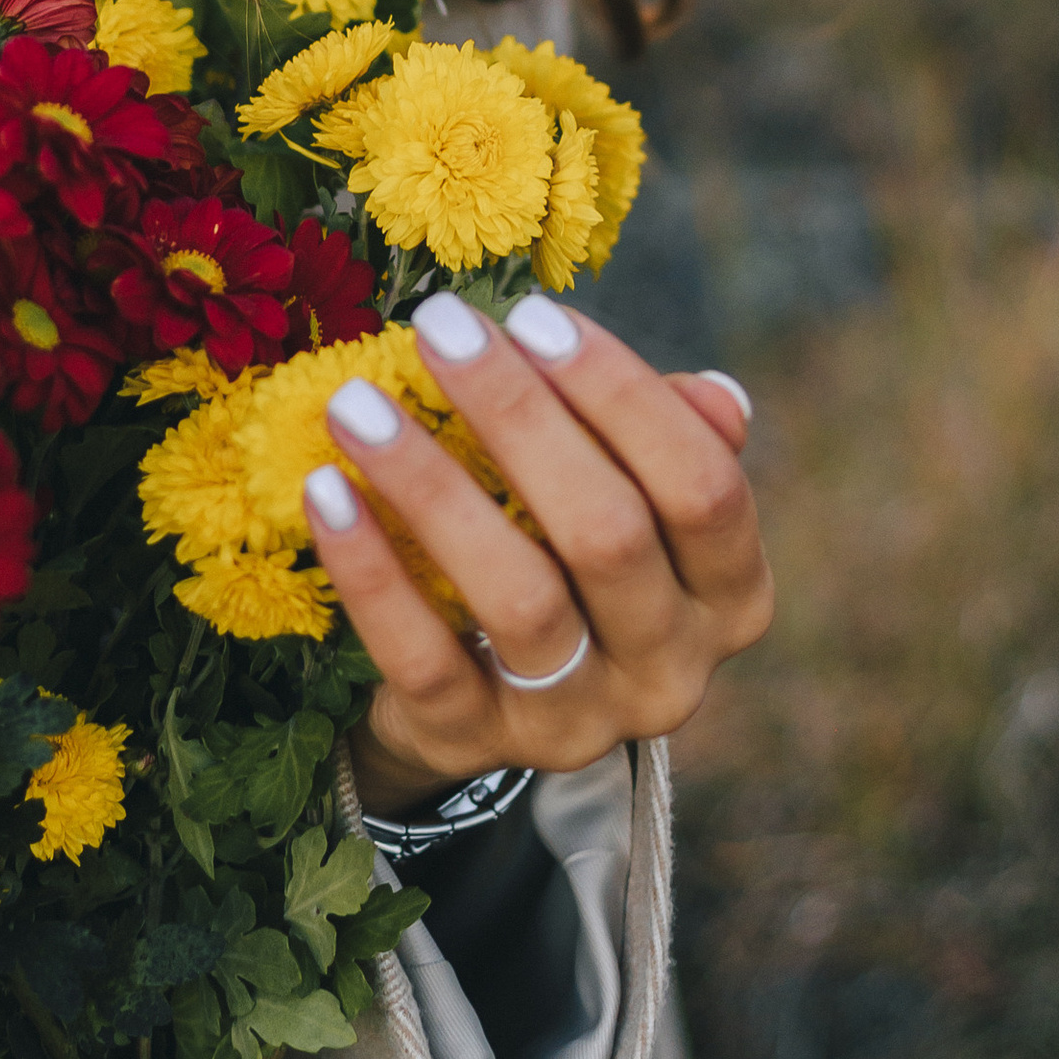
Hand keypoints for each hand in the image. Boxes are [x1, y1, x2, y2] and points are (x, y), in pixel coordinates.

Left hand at [302, 292, 770, 814]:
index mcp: (731, 599)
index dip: (623, 396)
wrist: (485, 697)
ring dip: (432, 486)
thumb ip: (668, 441)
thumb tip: (715, 396)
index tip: (532, 316)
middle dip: (517, 416)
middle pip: (608, 533)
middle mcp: (671, 673)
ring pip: (518, 598)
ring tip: (357, 404)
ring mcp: (576, 720)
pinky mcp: (476, 742)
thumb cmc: (570, 557)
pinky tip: (327, 490)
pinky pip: (422, 658)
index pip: (704, 488)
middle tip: (438, 329)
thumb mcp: (630, 499)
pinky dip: (370, 572)